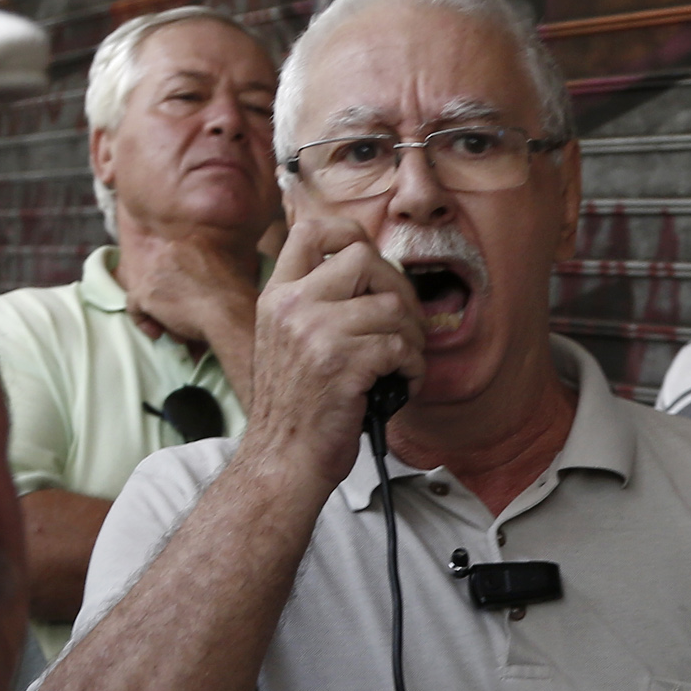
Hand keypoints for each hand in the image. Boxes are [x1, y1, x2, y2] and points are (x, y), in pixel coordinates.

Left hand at [117, 226, 261, 354]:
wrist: (230, 313)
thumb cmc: (236, 297)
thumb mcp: (228, 267)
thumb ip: (210, 264)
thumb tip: (204, 277)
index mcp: (190, 242)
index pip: (173, 260)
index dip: (177, 282)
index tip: (187, 297)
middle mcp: (170, 250)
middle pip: (158, 274)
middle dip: (167, 295)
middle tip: (181, 313)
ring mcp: (156, 271)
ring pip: (146, 290)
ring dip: (158, 310)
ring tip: (174, 327)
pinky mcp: (147, 293)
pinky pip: (133, 306)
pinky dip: (143, 321)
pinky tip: (158, 333)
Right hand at [241, 213, 422, 490]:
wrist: (281, 460)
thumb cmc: (295, 408)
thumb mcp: (286, 342)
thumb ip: (315, 305)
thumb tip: (372, 274)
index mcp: (277, 296)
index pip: (312, 230)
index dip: (350, 233)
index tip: (373, 264)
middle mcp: (292, 305)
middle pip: (365, 257)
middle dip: (398, 289)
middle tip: (405, 324)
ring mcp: (315, 331)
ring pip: (392, 305)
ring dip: (413, 336)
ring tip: (404, 363)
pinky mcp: (343, 362)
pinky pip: (402, 345)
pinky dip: (413, 368)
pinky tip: (401, 386)